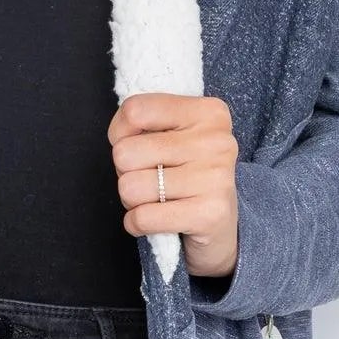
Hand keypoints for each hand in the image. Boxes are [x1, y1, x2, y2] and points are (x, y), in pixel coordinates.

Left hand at [108, 92, 238, 279]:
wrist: (220, 227)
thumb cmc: (185, 175)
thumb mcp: (171, 136)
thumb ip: (144, 124)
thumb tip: (119, 137)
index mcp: (208, 112)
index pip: (135, 110)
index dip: (119, 133)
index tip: (135, 146)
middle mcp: (216, 141)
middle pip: (126, 152)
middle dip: (126, 172)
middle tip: (150, 179)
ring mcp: (215, 178)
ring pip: (130, 187)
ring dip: (132, 201)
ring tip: (157, 200)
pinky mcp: (209, 214)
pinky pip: (143, 217)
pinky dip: (137, 224)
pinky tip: (157, 220)